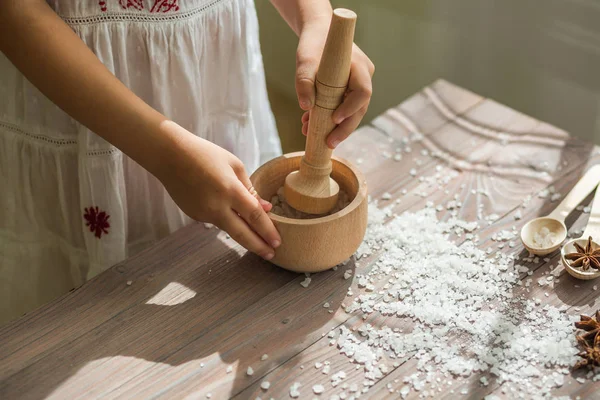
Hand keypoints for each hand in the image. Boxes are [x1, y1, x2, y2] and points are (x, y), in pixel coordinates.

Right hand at [157, 122, 280, 259]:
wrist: (169, 156)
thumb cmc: (205, 154)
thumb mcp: (234, 165)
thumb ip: (250, 188)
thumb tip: (266, 208)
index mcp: (230, 190)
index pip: (255, 216)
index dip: (268, 231)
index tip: (277, 242)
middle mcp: (217, 206)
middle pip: (242, 234)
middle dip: (258, 246)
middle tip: (271, 255)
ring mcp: (203, 214)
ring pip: (229, 228)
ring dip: (244, 234)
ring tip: (258, 239)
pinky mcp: (194, 215)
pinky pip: (216, 220)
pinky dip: (226, 218)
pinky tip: (226, 209)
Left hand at [296, 25, 373, 148]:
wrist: (318, 34)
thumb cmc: (314, 44)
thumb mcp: (305, 60)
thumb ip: (304, 82)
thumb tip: (305, 106)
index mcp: (359, 66)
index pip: (363, 92)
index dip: (351, 108)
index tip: (334, 118)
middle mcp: (364, 77)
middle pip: (360, 108)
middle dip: (345, 128)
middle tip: (329, 143)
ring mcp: (358, 84)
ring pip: (351, 111)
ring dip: (333, 126)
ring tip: (311, 133)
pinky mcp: (349, 90)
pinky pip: (342, 107)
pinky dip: (327, 117)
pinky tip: (309, 123)